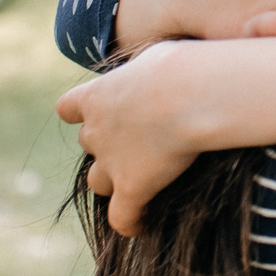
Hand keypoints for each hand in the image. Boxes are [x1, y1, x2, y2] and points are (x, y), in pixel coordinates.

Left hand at [56, 26, 275, 233]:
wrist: (193, 93)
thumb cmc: (191, 64)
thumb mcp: (169, 51)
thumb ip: (165, 63)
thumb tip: (206, 51)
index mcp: (98, 93)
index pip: (68, 107)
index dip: (84, 113)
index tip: (105, 115)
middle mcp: (97, 129)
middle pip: (89, 144)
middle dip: (108, 146)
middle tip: (139, 146)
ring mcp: (112, 161)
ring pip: (100, 180)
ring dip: (117, 181)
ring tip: (142, 185)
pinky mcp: (132, 189)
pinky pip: (122, 218)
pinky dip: (132, 221)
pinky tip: (146, 223)